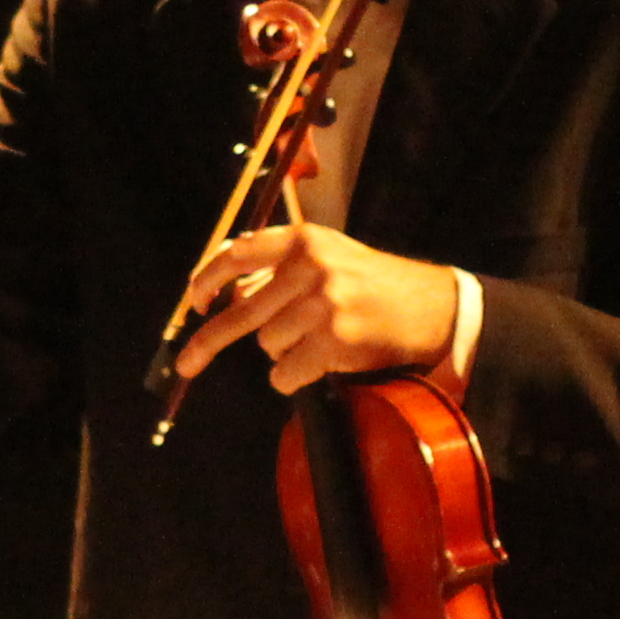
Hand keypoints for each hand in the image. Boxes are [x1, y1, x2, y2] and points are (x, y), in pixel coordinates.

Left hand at [170, 221, 460, 395]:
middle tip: (186, 363)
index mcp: (305, 241)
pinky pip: (285, 374)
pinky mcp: (333, 341)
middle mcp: (311, 268)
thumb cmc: (375, 285)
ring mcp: (322, 305)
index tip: (195, 301)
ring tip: (320, 340)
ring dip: (285, 352)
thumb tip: (227, 293)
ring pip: (266, 345)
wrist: (433, 307)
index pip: (239, 253)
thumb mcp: (330, 256)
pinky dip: (295, 377)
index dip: (208, 278)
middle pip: (241, 312)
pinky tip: (323, 363)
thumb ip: (282, 267)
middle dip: (209, 342)